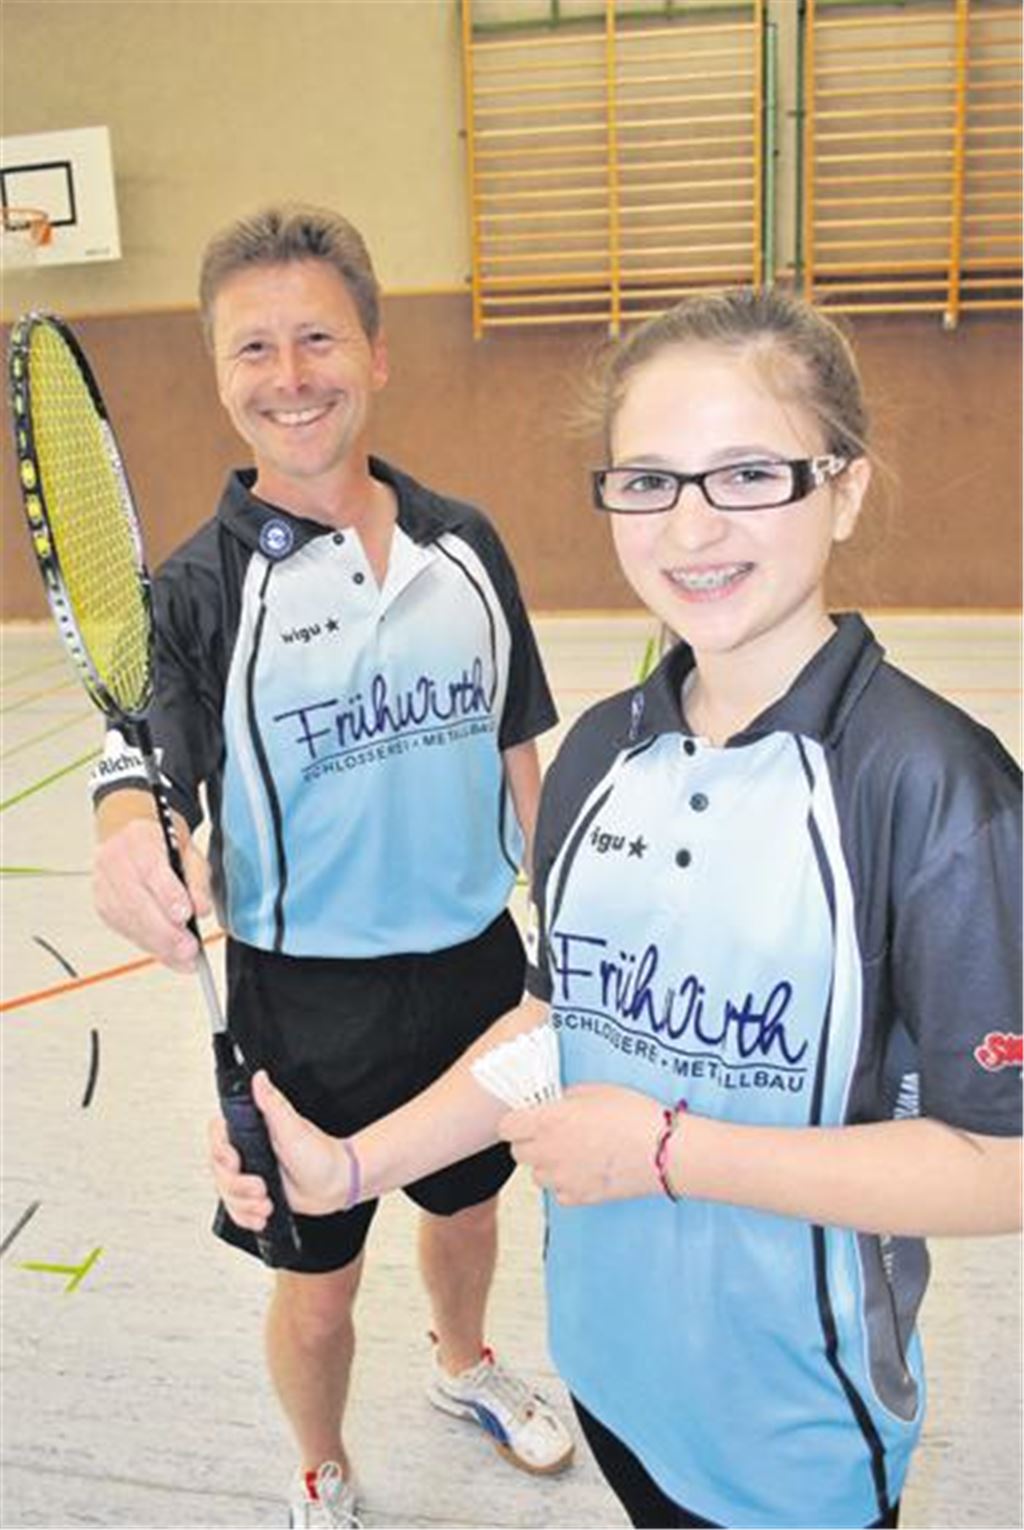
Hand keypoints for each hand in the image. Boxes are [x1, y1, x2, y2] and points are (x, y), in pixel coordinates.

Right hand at [93, 818, 211, 971]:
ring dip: (157, 944)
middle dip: (165, 931)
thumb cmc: (159, 840)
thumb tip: (201, 910)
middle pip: (136, 902)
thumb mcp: (187, 849)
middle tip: (189, 949)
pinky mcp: (102, 904)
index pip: (151, 869)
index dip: (168, 895)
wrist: (125, 832)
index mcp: (138, 840)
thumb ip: (196, 879)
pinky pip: (124, 928)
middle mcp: (114, 862)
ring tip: (183, 959)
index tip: (186, 916)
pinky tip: (166, 952)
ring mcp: (103, 884)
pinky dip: (147, 943)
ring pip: (128, 920)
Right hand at [208, 1071, 351, 1227]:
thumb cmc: (320, 1154)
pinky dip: (246, 1217)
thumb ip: (272, 1103)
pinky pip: (237, 1210)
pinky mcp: (257, 1196)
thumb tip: (259, 1077)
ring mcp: (251, 1175)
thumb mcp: (293, 1127)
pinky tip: (261, 1217)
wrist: (336, 1184)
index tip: (236, 1161)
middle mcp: (248, 1153)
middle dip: (238, 1186)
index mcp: (252, 1132)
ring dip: (244, 1204)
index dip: (221, 1153)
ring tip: (267, 1203)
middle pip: (219, 1172)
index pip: (218, 1138)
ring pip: (227, 1194)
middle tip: (261, 1187)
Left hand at [499, 1083, 665, 1205]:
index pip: (506, 1127)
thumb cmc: (634, 1115)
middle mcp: (548, 1152)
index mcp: (548, 1121)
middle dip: (530, 1142)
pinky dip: (567, 1184)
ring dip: (548, 1164)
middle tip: (552, 1133)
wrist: (664, 1151)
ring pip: (537, 1176)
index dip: (515, 1122)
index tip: (526, 1118)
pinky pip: (559, 1193)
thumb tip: (555, 1104)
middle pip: (517, 1153)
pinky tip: (586, 1169)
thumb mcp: (595, 1091)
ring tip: (574, 1152)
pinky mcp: (580, 1198)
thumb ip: (565, 1098)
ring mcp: (562, 1179)